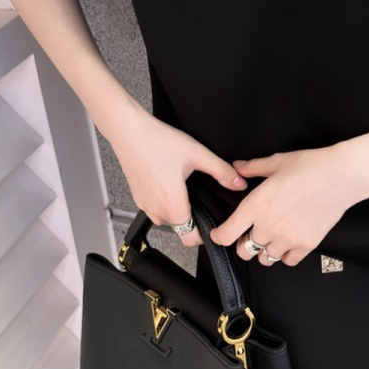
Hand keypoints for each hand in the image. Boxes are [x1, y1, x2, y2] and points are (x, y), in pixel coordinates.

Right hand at [106, 108, 246, 246]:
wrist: (128, 131)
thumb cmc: (158, 141)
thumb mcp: (197, 154)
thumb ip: (221, 171)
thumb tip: (239, 184)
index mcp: (172, 203)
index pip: (189, 238)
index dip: (203, 234)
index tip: (211, 222)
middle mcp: (156, 209)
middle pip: (179, 229)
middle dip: (192, 219)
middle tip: (201, 199)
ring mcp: (144, 204)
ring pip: (166, 220)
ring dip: (177, 211)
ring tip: (184, 190)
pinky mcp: (137, 197)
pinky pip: (154, 209)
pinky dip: (164, 203)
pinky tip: (169, 183)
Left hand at [207, 147, 364, 265]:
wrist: (341, 177)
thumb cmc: (309, 166)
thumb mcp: (276, 162)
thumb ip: (252, 167)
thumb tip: (237, 167)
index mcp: (255, 206)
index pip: (226, 235)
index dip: (219, 236)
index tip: (220, 234)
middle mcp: (267, 227)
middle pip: (244, 251)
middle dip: (243, 244)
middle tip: (251, 234)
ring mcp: (287, 239)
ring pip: (265, 259)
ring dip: (265, 251)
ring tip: (272, 238)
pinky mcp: (305, 245)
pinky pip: (288, 261)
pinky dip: (285, 255)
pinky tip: (289, 242)